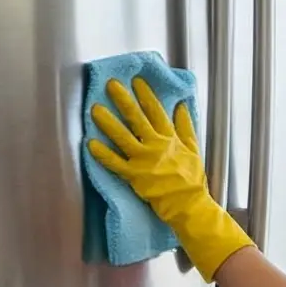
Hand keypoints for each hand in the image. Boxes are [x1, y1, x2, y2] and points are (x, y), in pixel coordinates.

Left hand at [88, 77, 250, 280]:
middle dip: (124, 100)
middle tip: (111, 85)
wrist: (189, 204)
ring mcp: (144, 160)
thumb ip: (186, 128)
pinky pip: (115, 163)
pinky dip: (103, 154)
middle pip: (137, 119)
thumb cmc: (191, 180)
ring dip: (108, 122)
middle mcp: (156, 145)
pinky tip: (91, 144)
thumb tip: (182, 107)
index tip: (136, 81)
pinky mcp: (134, 176)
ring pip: (123, 137)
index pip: (157, 111)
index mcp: (170, 138)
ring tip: (95, 109)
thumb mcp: (194, 150)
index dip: (146, 95)